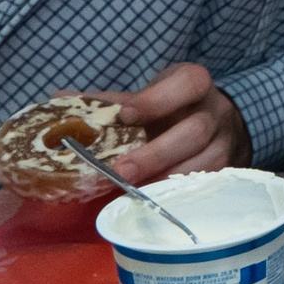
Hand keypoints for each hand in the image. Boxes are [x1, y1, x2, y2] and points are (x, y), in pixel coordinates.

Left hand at [93, 64, 251, 183]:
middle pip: (195, 131)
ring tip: (132, 191)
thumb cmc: (172, 107)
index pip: (187, 84)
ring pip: (204, 163)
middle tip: (121, 171)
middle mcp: (215, 112)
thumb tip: (58, 99)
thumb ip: (109, 102)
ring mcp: (224, 142)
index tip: (126, 115)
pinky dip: (177, 193)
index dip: (158, 100)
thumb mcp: (149, 96)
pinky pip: (204, 184)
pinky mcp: (226, 168)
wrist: (214, 121)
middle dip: (157, 154)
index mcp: (195, 84)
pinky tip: (152, 198)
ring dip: (165, 180)